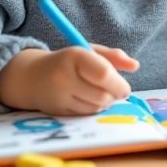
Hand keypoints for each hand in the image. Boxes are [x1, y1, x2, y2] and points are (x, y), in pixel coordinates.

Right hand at [0, 45, 138, 114]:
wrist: (31, 77)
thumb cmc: (68, 62)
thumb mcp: (89, 52)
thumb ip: (113, 57)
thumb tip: (136, 66)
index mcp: (75, 56)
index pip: (103, 74)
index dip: (119, 84)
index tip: (125, 88)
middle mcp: (64, 77)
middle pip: (102, 95)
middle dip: (114, 96)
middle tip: (114, 91)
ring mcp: (59, 96)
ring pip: (96, 107)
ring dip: (104, 102)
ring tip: (98, 92)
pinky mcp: (57, 111)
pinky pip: (85, 114)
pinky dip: (92, 109)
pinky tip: (87, 99)